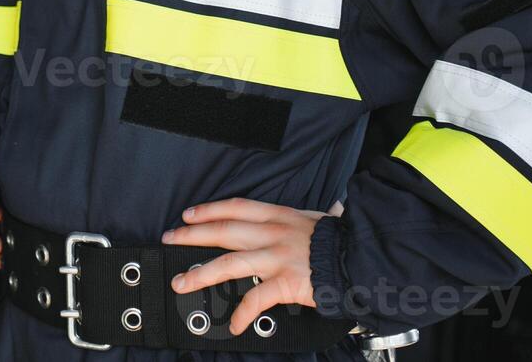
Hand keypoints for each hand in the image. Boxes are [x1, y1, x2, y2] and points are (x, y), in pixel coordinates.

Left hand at [161, 198, 337, 334]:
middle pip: (223, 230)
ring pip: (229, 263)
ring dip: (201, 273)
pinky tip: (232, 323)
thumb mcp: (313, 220)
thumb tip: (291, 218)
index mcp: (278, 217)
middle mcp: (273, 234)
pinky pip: (256, 300)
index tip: (189, 214)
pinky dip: (241, 313)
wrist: (360, 258)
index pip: (235, 208)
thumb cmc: (339, 241)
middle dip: (192, 235)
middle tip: (171, 239)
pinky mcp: (285, 282)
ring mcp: (277, 258)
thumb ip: (294, 221)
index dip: (209, 210)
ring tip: (183, 282)